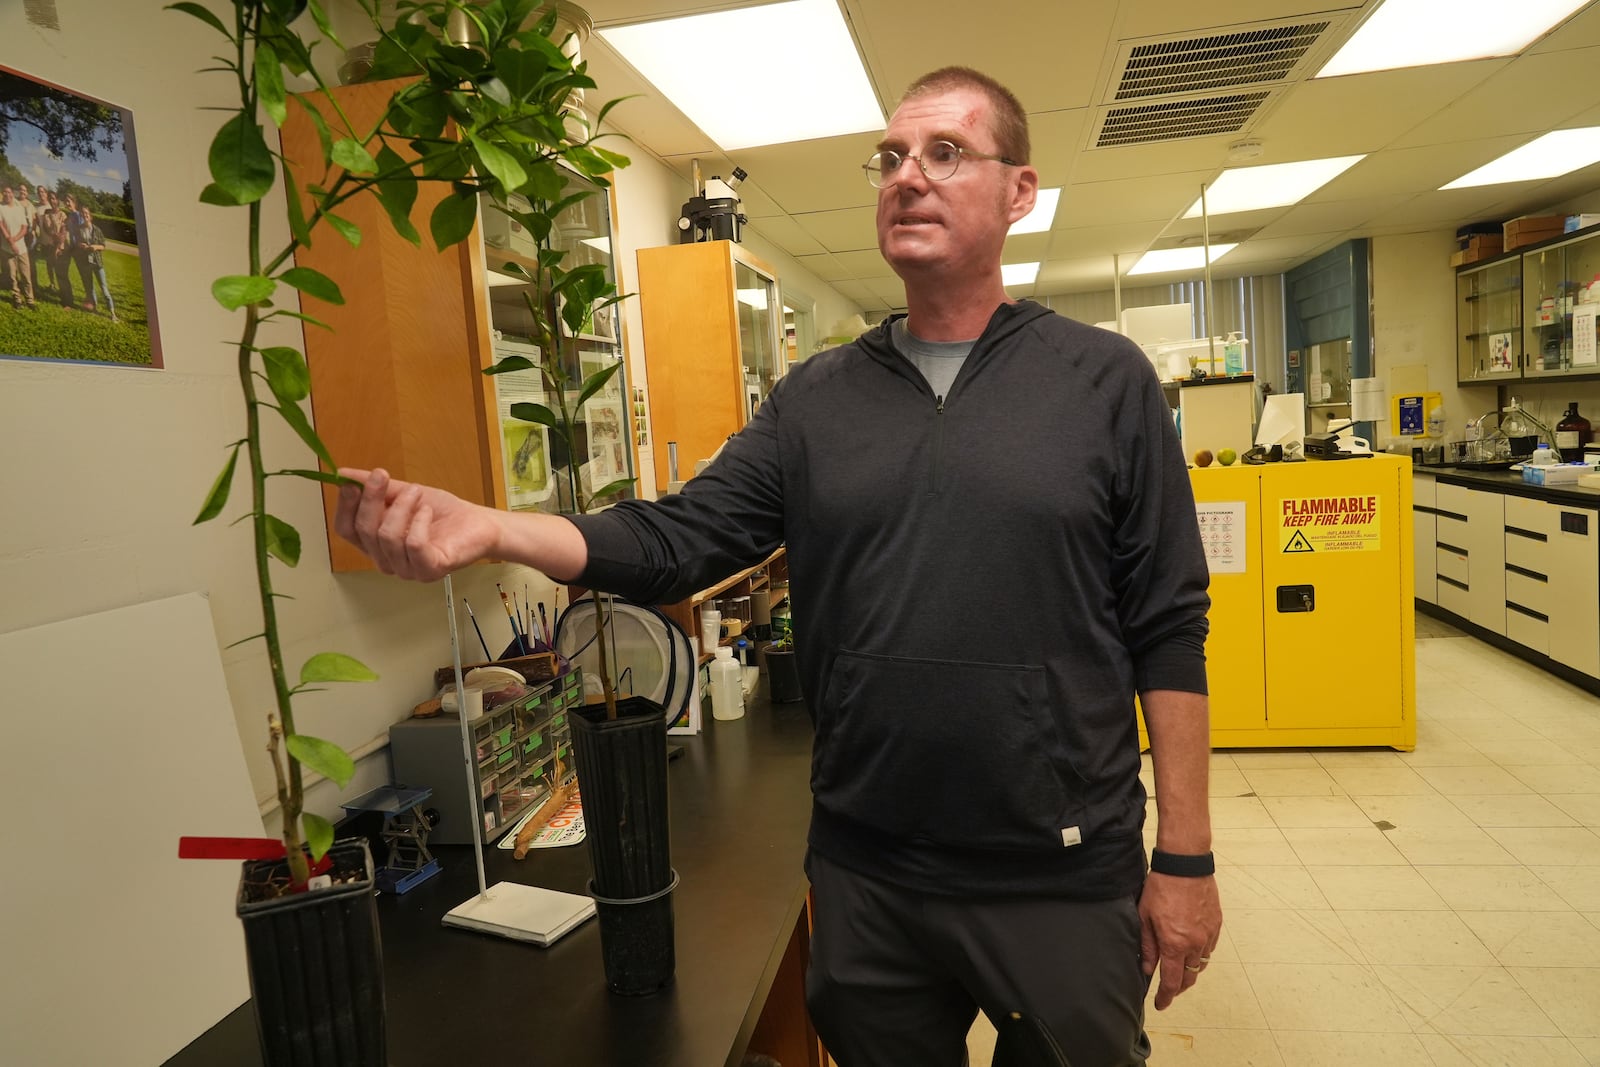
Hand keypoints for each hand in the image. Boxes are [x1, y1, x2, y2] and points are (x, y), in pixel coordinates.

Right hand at [334, 468, 500, 580]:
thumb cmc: (442, 513)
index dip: (345, 506)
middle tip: (383, 475)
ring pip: (387, 536)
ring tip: (418, 493)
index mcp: (376, 544)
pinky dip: (419, 522)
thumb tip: (342, 474)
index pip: (346, 530)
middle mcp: (387, 561)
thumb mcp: (403, 493)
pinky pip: (413, 544)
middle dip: (372, 499)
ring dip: (402, 506)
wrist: (478, 523)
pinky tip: (428, 512)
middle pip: (364, 531)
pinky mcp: (429, 570)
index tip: (350, 482)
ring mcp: (408, 569)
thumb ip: (375, 487)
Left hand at [1139, 872, 1221, 1010]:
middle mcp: (1195, 944)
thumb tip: (1147, 968)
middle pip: (1189, 978)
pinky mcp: (1216, 925)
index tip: (1160, 1004)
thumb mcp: (1145, 916)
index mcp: (1175, 944)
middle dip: (1179, 989)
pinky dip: (1200, 955)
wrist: (1185, 864)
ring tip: (1178, 970)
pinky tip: (1191, 950)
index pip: (1172, 982)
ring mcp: (1208, 935)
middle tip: (1169, 990)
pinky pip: (1209, 948)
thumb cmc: (1161, 887)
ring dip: (1190, 972)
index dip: (1166, 997)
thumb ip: (1147, 946)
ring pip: (1201, 965)